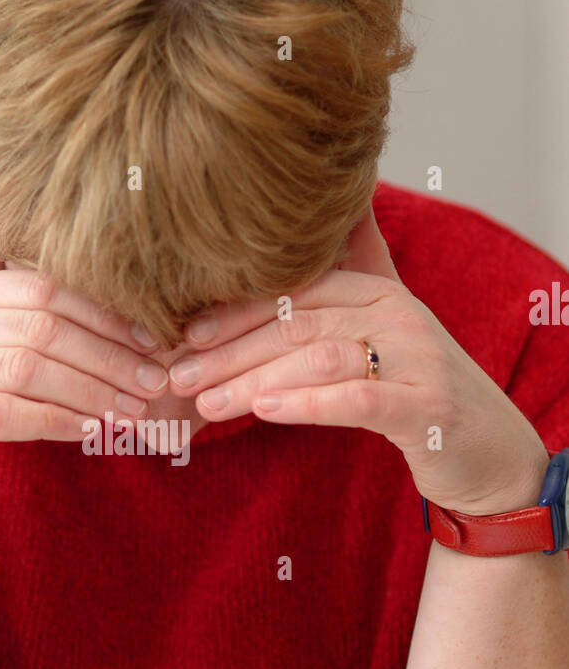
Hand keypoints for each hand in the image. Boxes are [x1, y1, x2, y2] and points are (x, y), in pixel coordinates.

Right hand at [0, 181, 169, 514]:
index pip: (46, 288)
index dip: (105, 312)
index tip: (155, 339)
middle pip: (42, 327)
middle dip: (109, 356)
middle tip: (156, 382)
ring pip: (27, 370)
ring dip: (91, 392)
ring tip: (134, 410)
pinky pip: (2, 413)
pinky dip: (54, 421)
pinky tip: (90, 431)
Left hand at [168, 206, 548, 514]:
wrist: (488, 448)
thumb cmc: (417, 389)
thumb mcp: (382, 330)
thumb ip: (347, 282)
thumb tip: (324, 221)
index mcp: (376, 290)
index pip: (292, 291)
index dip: (233, 311)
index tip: (183, 335)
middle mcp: (398, 313)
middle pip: (297, 323)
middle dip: (230, 350)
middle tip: (180, 377)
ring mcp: (416, 358)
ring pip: (319, 358)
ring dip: (255, 379)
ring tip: (207, 403)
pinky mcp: (427, 407)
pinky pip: (358, 398)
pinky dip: (307, 403)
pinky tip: (265, 412)